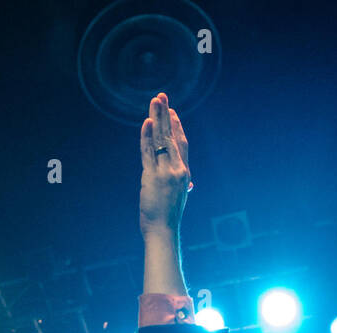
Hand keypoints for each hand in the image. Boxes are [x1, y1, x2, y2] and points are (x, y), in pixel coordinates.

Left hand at [139, 92, 190, 237]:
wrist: (164, 231)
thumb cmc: (168, 218)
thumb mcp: (179, 198)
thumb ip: (183, 186)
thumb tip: (189, 184)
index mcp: (184, 173)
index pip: (181, 144)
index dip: (177, 127)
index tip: (172, 112)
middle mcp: (178, 169)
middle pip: (172, 136)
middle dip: (167, 115)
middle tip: (162, 96)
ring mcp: (165, 172)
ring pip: (161, 139)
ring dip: (157, 118)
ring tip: (155, 100)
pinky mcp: (152, 176)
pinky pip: (148, 152)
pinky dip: (147, 136)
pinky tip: (147, 122)